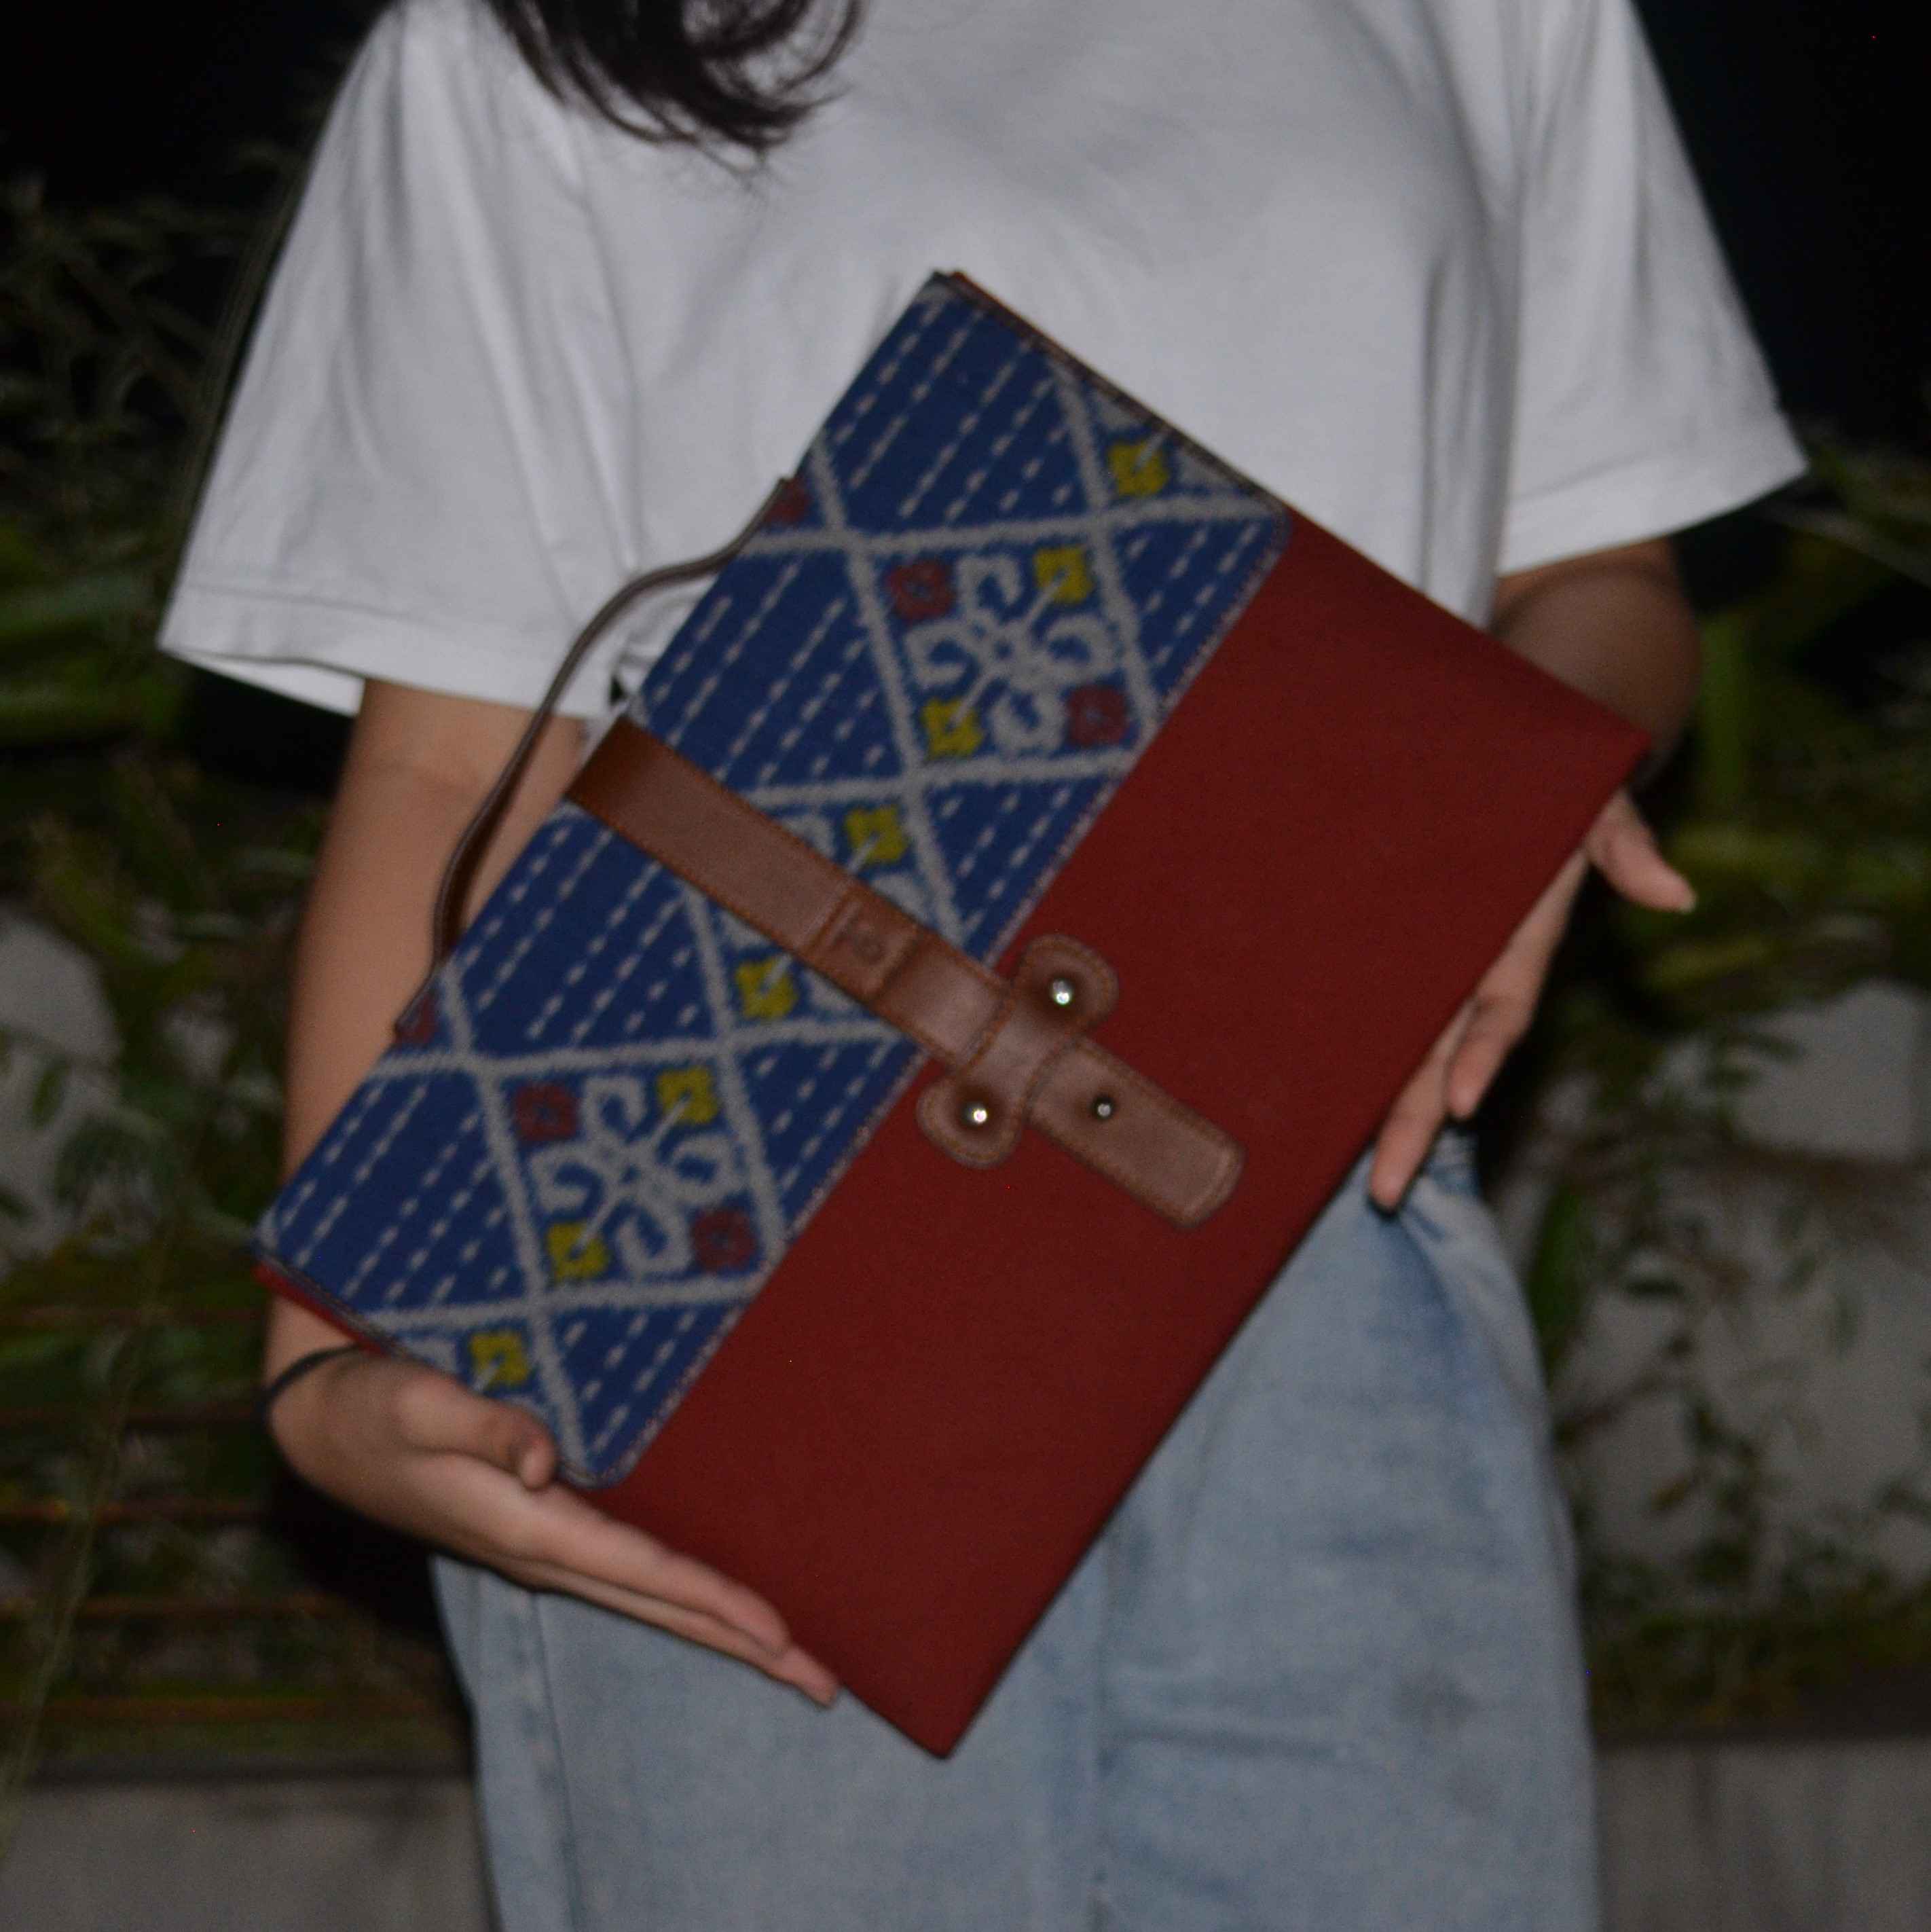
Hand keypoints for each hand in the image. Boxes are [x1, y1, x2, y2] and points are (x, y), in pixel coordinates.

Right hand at [263, 1305, 838, 1704]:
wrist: (320, 1425)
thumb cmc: (372, 1405)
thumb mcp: (418, 1402)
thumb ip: (485, 1424)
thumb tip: (547, 1460)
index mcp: (526, 1528)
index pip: (644, 1574)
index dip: (715, 1600)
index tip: (781, 1633)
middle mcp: (542, 1552)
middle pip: (662, 1608)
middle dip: (744, 1645)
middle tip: (824, 1683)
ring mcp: (541, 1549)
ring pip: (650, 1600)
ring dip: (721, 1629)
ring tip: (791, 1658)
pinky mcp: (538, 1531)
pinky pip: (629, 1579)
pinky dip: (681, 1597)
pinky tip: (711, 1603)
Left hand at [1366, 789, 1692, 1208]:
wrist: (1502, 762)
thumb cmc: (1555, 789)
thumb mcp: (1595, 808)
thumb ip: (1623, 848)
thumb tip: (1673, 894)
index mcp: (1514, 945)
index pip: (1497, 1014)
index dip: (1480, 1055)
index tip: (1461, 1101)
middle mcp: (1465, 970)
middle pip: (1437, 1060)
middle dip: (1415, 1126)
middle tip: (1384, 1193)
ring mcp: (1422, 966)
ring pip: (1397, 1051)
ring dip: (1378, 1111)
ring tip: (1347, 1177)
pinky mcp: (1380, 948)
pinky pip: (1363, 1010)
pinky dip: (1343, 1054)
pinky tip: (1311, 1105)